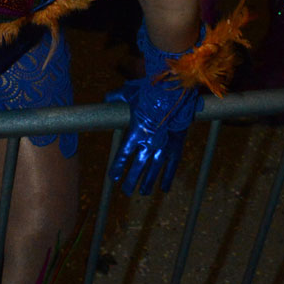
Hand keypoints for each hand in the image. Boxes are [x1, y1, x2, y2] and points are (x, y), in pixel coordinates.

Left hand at [106, 79, 199, 194]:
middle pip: (137, 167)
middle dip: (131, 180)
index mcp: (135, 133)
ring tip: (143, 192)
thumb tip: (106, 98)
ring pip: (154, 170)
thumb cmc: (150, 91)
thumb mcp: (129, 93)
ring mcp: (163, 146)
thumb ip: (117, 97)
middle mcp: (148, 143)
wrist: (173, 92)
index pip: (123, 155)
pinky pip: (172, 166)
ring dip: (148, 182)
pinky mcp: (176, 146)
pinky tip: (164, 188)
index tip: (113, 177)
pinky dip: (168, 177)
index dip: (118, 167)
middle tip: (126, 191)